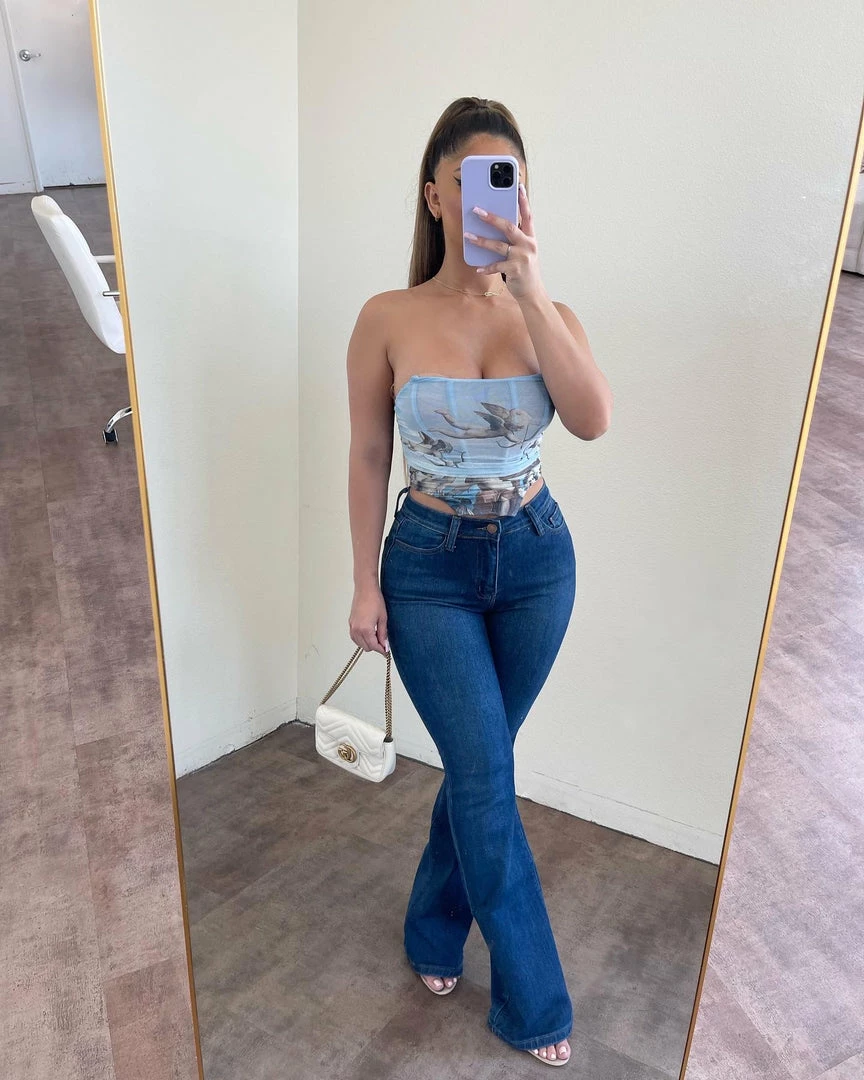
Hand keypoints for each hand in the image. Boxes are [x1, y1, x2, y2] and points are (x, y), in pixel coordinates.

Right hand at [349, 583, 389, 655]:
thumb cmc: (375, 600)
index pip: (374, 646)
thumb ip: (383, 634)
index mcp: (366, 630)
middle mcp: (356, 630)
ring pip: (359, 644)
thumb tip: (384, 644)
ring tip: (376, 636)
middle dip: (375, 647)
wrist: (365, 589)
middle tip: (383, 643)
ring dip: (368, 643)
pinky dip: (361, 639)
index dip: (381, 650)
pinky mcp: (350, 623)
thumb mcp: (383, 618)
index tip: (386, 652)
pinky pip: (355, 637)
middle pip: (366, 647)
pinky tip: (368, 634)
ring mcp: (352, 627)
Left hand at [463, 182, 546, 301]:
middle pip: (508, 226)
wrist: (532, 293)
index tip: (518, 186)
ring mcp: (522, 257)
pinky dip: (486, 267)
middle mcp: (528, 244)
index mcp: (530, 237)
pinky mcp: (515, 270)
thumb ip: (515, 238)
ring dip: (481, 241)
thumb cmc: (525, 270)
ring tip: (468, 236)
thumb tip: (497, 225)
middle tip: (477, 210)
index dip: (523, 200)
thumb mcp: (524, 251)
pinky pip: (496, 266)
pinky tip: (478, 268)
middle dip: (491, 217)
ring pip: (498, 245)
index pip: (527, 215)